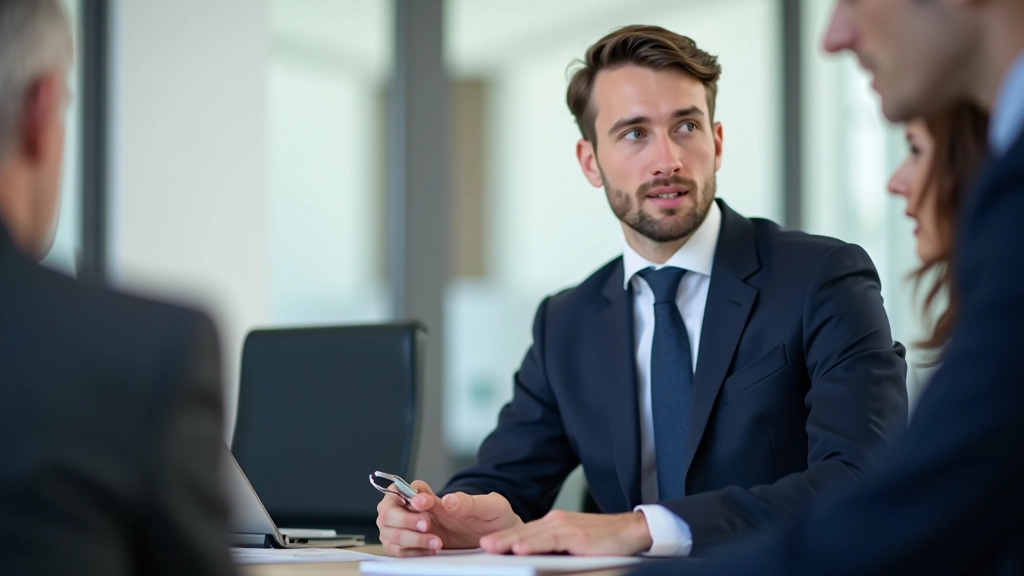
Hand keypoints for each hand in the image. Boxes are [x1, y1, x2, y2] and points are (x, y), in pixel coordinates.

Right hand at [376, 480, 522, 556]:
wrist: (500, 538)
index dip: (405, 495)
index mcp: (430, 497)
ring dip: (408, 539)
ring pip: (388, 532)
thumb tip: (447, 500)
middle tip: (427, 526)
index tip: (423, 504)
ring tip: (435, 543)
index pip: (401, 488)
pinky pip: (396, 551)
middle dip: (403, 520)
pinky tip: (428, 552)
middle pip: (387, 511)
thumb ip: (468, 501)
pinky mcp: (415, 548)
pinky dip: (409, 553)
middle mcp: (417, 512)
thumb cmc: (493, 517)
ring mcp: (413, 531)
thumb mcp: (489, 506)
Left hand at [479, 510, 652, 555]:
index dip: (504, 538)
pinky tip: (520, 549)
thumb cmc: (603, 541)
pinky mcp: (576, 535)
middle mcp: (556, 522)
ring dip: (510, 541)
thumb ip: (552, 547)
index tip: (486, 545)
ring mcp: (565, 527)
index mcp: (553, 524)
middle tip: (481, 546)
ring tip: (491, 548)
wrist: (631, 531)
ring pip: (532, 535)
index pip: (523, 532)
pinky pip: (551, 540)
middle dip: (501, 539)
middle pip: (522, 532)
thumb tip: (530, 556)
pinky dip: (534, 544)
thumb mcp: (572, 543)